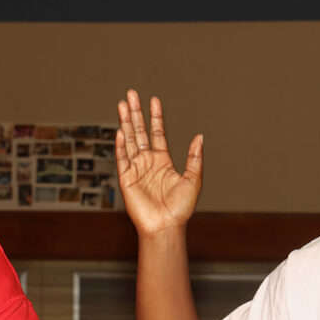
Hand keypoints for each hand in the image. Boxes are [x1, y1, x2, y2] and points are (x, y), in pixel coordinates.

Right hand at [115, 89, 202, 234]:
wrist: (166, 226)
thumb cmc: (180, 208)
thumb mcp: (193, 179)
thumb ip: (194, 158)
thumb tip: (199, 136)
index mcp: (162, 161)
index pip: (156, 133)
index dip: (155, 116)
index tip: (154, 99)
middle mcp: (147, 162)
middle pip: (139, 132)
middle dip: (136, 113)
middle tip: (131, 93)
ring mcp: (135, 169)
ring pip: (129, 140)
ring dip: (125, 122)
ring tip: (122, 104)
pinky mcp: (126, 179)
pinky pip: (122, 159)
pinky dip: (120, 145)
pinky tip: (120, 131)